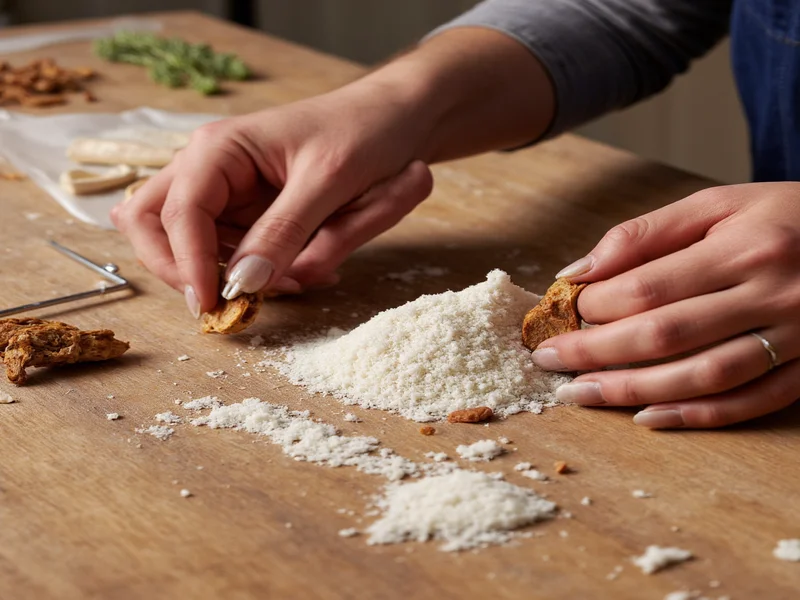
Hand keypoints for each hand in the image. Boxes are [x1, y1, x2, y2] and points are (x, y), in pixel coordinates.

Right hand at [112, 28, 555, 316]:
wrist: (397, 117)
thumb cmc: (365, 130)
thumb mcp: (329, 180)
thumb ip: (285, 231)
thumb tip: (244, 283)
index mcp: (220, 149)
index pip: (177, 213)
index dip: (187, 265)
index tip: (212, 305)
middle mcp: (211, 169)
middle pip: (152, 224)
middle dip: (178, 267)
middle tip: (219, 303)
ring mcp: (228, 193)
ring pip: (193, 245)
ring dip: (229, 274)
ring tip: (294, 282)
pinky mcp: (250, 213)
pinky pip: (237, 252)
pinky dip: (260, 271)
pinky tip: (307, 271)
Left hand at [533, 183, 799, 428]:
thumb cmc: (785, 215)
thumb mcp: (719, 204)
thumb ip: (646, 233)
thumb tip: (578, 271)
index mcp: (744, 247)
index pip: (651, 286)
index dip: (597, 304)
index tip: (564, 310)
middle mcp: (771, 295)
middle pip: (665, 335)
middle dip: (595, 352)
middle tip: (548, 359)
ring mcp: (795, 338)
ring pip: (701, 376)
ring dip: (633, 390)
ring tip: (580, 394)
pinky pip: (750, 402)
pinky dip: (697, 415)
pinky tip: (648, 416)